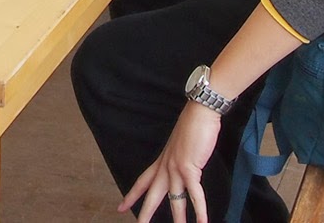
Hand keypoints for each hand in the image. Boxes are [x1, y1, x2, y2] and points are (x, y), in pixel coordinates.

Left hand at [120, 102, 221, 221]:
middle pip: (152, 195)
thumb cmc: (193, 125)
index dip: (132, 196)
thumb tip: (184, 166)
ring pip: (174, 201)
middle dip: (145, 214)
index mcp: (162, 160)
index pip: (142, 182)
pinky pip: (195, 195)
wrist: (199, 112)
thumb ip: (178, 158)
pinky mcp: (189, 169)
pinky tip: (202, 222)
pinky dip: (200, 211)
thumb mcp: (180, 145)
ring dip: (179, 219)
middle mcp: (165, 166)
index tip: (121, 207)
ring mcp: (176, 169)